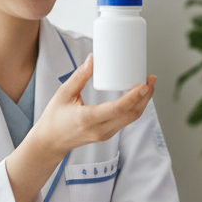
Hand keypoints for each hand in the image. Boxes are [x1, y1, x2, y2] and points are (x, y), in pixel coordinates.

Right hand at [31, 54, 155, 154]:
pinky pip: (126, 120)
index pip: (117, 110)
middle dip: (146, 97)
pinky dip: (135, 107)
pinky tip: (138, 95)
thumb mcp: (63, 94)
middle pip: (131, 115)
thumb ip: (80, 76)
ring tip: (148, 84)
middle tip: (151, 79)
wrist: (50, 142)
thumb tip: (94, 58)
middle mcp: (100, 130)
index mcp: (87, 119)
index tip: (144, 84)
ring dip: (143, 102)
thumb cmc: (54, 118)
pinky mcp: (107, 134)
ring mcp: (105, 134)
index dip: (134, 97)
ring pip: (131, 119)